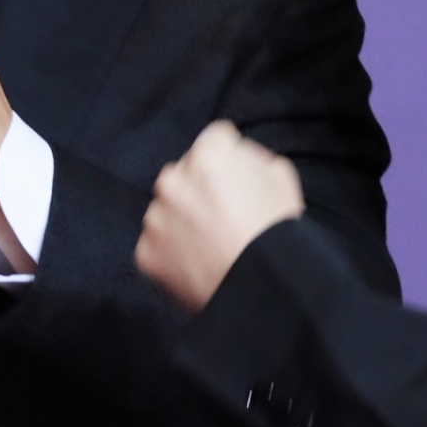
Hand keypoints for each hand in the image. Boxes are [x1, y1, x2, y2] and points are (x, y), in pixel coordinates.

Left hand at [135, 121, 303, 312]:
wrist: (260, 287)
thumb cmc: (276, 231)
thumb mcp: (281, 176)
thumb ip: (252, 157)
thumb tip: (237, 158)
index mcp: (207, 155)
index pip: (215, 139)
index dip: (231, 157)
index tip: (238, 177)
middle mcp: (172, 180)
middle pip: (183, 174)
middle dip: (198, 187)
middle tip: (223, 215)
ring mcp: (155, 217)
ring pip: (166, 209)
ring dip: (182, 218)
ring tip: (211, 243)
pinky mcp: (146, 252)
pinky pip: (157, 244)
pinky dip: (172, 251)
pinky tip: (198, 262)